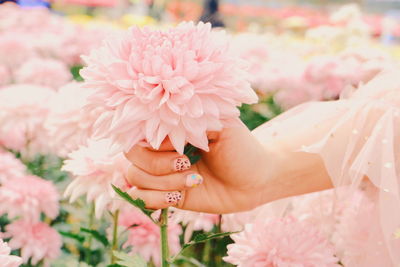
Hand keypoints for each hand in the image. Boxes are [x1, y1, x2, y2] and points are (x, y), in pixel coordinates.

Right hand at [124, 123, 272, 213]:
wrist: (257, 180)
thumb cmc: (241, 148)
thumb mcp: (220, 125)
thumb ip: (188, 121)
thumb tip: (158, 127)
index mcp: (172, 128)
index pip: (138, 129)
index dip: (150, 139)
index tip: (177, 144)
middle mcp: (163, 150)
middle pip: (131, 155)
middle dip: (156, 163)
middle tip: (186, 162)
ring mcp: (163, 174)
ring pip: (135, 177)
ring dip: (163, 182)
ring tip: (192, 181)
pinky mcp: (167, 195)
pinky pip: (142, 198)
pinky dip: (157, 199)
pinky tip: (181, 194)